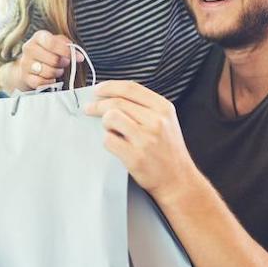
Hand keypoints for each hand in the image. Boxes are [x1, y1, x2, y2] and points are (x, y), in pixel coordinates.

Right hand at [10, 30, 83, 90]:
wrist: (30, 64)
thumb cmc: (47, 52)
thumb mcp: (58, 43)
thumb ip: (69, 46)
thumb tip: (79, 56)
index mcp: (38, 37)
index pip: (51, 42)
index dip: (65, 51)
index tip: (76, 56)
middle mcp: (29, 48)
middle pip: (52, 59)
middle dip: (63, 63)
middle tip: (65, 63)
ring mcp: (25, 63)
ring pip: (47, 71)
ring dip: (56, 72)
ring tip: (58, 70)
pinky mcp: (25, 77)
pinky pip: (41, 82)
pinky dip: (49, 82)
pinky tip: (51, 78)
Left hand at [84, 81, 197, 203]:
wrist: (178, 180)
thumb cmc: (168, 150)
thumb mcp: (166, 121)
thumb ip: (144, 107)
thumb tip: (112, 96)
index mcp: (163, 108)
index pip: (130, 88)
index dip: (110, 87)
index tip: (97, 90)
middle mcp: (156, 121)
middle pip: (117, 102)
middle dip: (98, 104)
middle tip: (89, 108)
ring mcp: (146, 139)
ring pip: (111, 118)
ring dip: (105, 123)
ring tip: (110, 130)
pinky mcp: (135, 157)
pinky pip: (109, 140)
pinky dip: (107, 141)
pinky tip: (115, 145)